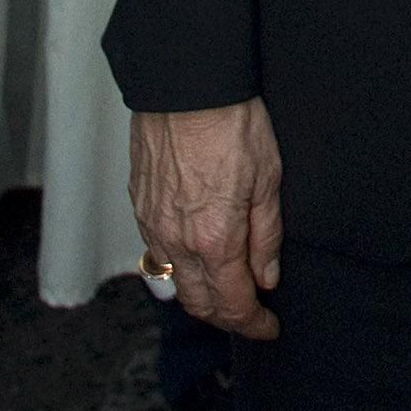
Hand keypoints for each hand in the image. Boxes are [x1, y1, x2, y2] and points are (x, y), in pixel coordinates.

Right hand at [129, 99, 283, 338]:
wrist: (185, 83)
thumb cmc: (231, 120)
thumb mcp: (268, 176)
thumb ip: (266, 234)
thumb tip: (266, 276)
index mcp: (214, 239)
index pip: (233, 303)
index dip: (254, 323)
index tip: (269, 326)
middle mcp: (178, 241)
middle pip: (200, 303)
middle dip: (227, 317)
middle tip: (250, 314)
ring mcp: (154, 225)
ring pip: (176, 281)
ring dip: (201, 294)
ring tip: (226, 288)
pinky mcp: (140, 205)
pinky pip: (158, 251)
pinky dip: (179, 265)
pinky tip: (196, 254)